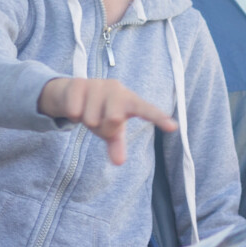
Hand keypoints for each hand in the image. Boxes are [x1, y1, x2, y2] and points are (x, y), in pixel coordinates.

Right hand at [37, 77, 177, 164]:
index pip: (146, 110)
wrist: (73, 92)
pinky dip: (73, 115)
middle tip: (99, 121)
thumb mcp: (110, 129)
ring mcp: (97, 84)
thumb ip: (117, 144)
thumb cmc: (99, 110)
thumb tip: (119, 162)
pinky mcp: (78, 84)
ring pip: (91, 119)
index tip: (172, 127)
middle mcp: (116, 89)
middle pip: (113, 120)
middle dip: (103, 128)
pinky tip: (75, 107)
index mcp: (128, 100)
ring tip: (87, 112)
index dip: (159, 118)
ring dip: (86, 121)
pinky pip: (74, 111)